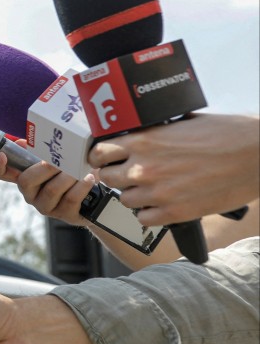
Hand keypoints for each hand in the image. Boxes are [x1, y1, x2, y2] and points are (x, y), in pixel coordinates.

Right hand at [0, 143, 93, 226]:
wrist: (97, 197)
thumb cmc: (71, 173)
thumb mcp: (55, 160)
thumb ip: (38, 151)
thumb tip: (21, 142)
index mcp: (25, 178)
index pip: (1, 174)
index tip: (1, 155)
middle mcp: (31, 195)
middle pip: (26, 181)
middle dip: (46, 168)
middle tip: (62, 160)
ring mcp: (46, 207)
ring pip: (51, 189)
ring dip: (68, 176)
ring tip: (80, 168)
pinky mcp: (64, 215)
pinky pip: (70, 199)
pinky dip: (81, 185)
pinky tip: (89, 178)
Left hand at [88, 113, 259, 225]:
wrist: (257, 154)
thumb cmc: (226, 134)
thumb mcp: (181, 123)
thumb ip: (155, 134)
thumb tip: (137, 137)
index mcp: (145, 140)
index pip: (99, 152)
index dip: (100, 157)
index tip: (104, 160)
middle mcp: (145, 167)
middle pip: (107, 178)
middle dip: (116, 177)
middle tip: (129, 176)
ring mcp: (158, 192)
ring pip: (124, 200)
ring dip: (134, 196)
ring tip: (151, 190)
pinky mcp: (174, 212)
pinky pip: (143, 219)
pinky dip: (149, 214)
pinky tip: (162, 205)